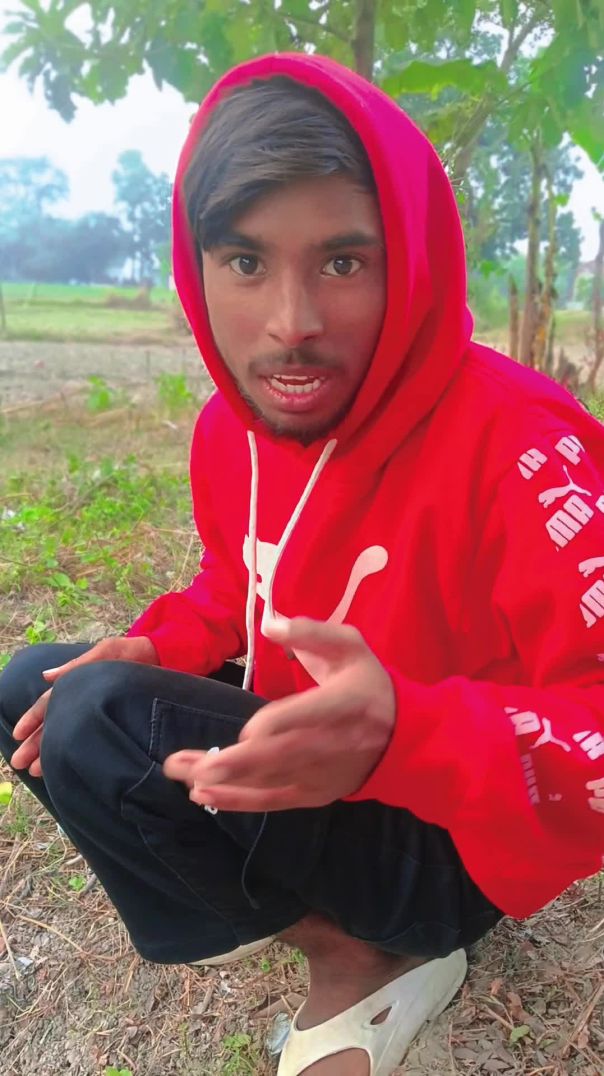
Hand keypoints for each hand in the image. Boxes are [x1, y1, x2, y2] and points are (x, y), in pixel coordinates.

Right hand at [11, 635, 157, 776]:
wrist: (164, 657)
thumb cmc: (133, 652)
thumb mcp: (106, 653)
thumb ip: (78, 665)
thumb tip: (46, 676)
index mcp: (77, 682)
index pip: (49, 703)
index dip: (32, 719)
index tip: (18, 736)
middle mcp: (84, 700)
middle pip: (54, 723)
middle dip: (35, 743)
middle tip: (20, 763)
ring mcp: (98, 712)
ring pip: (69, 734)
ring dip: (51, 751)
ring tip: (37, 771)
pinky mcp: (114, 722)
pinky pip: (90, 739)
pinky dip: (77, 751)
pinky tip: (67, 766)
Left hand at [163, 617, 395, 811]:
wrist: (403, 736)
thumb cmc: (368, 683)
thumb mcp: (350, 645)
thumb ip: (311, 632)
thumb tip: (269, 622)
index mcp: (345, 704)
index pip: (310, 716)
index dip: (278, 726)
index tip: (247, 731)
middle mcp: (333, 744)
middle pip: (280, 757)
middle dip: (233, 763)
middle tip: (189, 763)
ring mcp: (321, 774)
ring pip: (268, 780)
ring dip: (222, 779)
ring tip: (180, 770)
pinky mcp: (313, 793)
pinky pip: (272, 801)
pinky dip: (237, 801)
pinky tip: (204, 795)